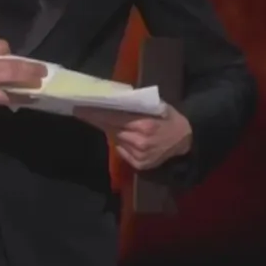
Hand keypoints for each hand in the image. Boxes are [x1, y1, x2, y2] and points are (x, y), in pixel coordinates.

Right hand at [0, 40, 46, 119]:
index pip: (1, 45)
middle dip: (30, 66)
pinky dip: (20, 97)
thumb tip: (3, 62)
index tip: (15, 60)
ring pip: (12, 75)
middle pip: (11, 60)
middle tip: (43, 70)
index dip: (11, 53)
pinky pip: (7, 96)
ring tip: (40, 83)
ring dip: (29, 79)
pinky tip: (28, 99)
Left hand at [74, 104, 192, 170]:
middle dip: (98, 120)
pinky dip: (120, 143)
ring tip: (110, 121)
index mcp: (143, 125)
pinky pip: (121, 151)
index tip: (79, 108)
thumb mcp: (155, 106)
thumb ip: (135, 106)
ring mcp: (139, 155)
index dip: (94, 113)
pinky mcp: (139, 165)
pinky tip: (125, 136)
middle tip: (83, 111)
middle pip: (111, 129)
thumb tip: (111, 101)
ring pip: (115, 140)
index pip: (112, 118)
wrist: (185, 140)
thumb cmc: (169, 118)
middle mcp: (139, 142)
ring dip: (111, 131)